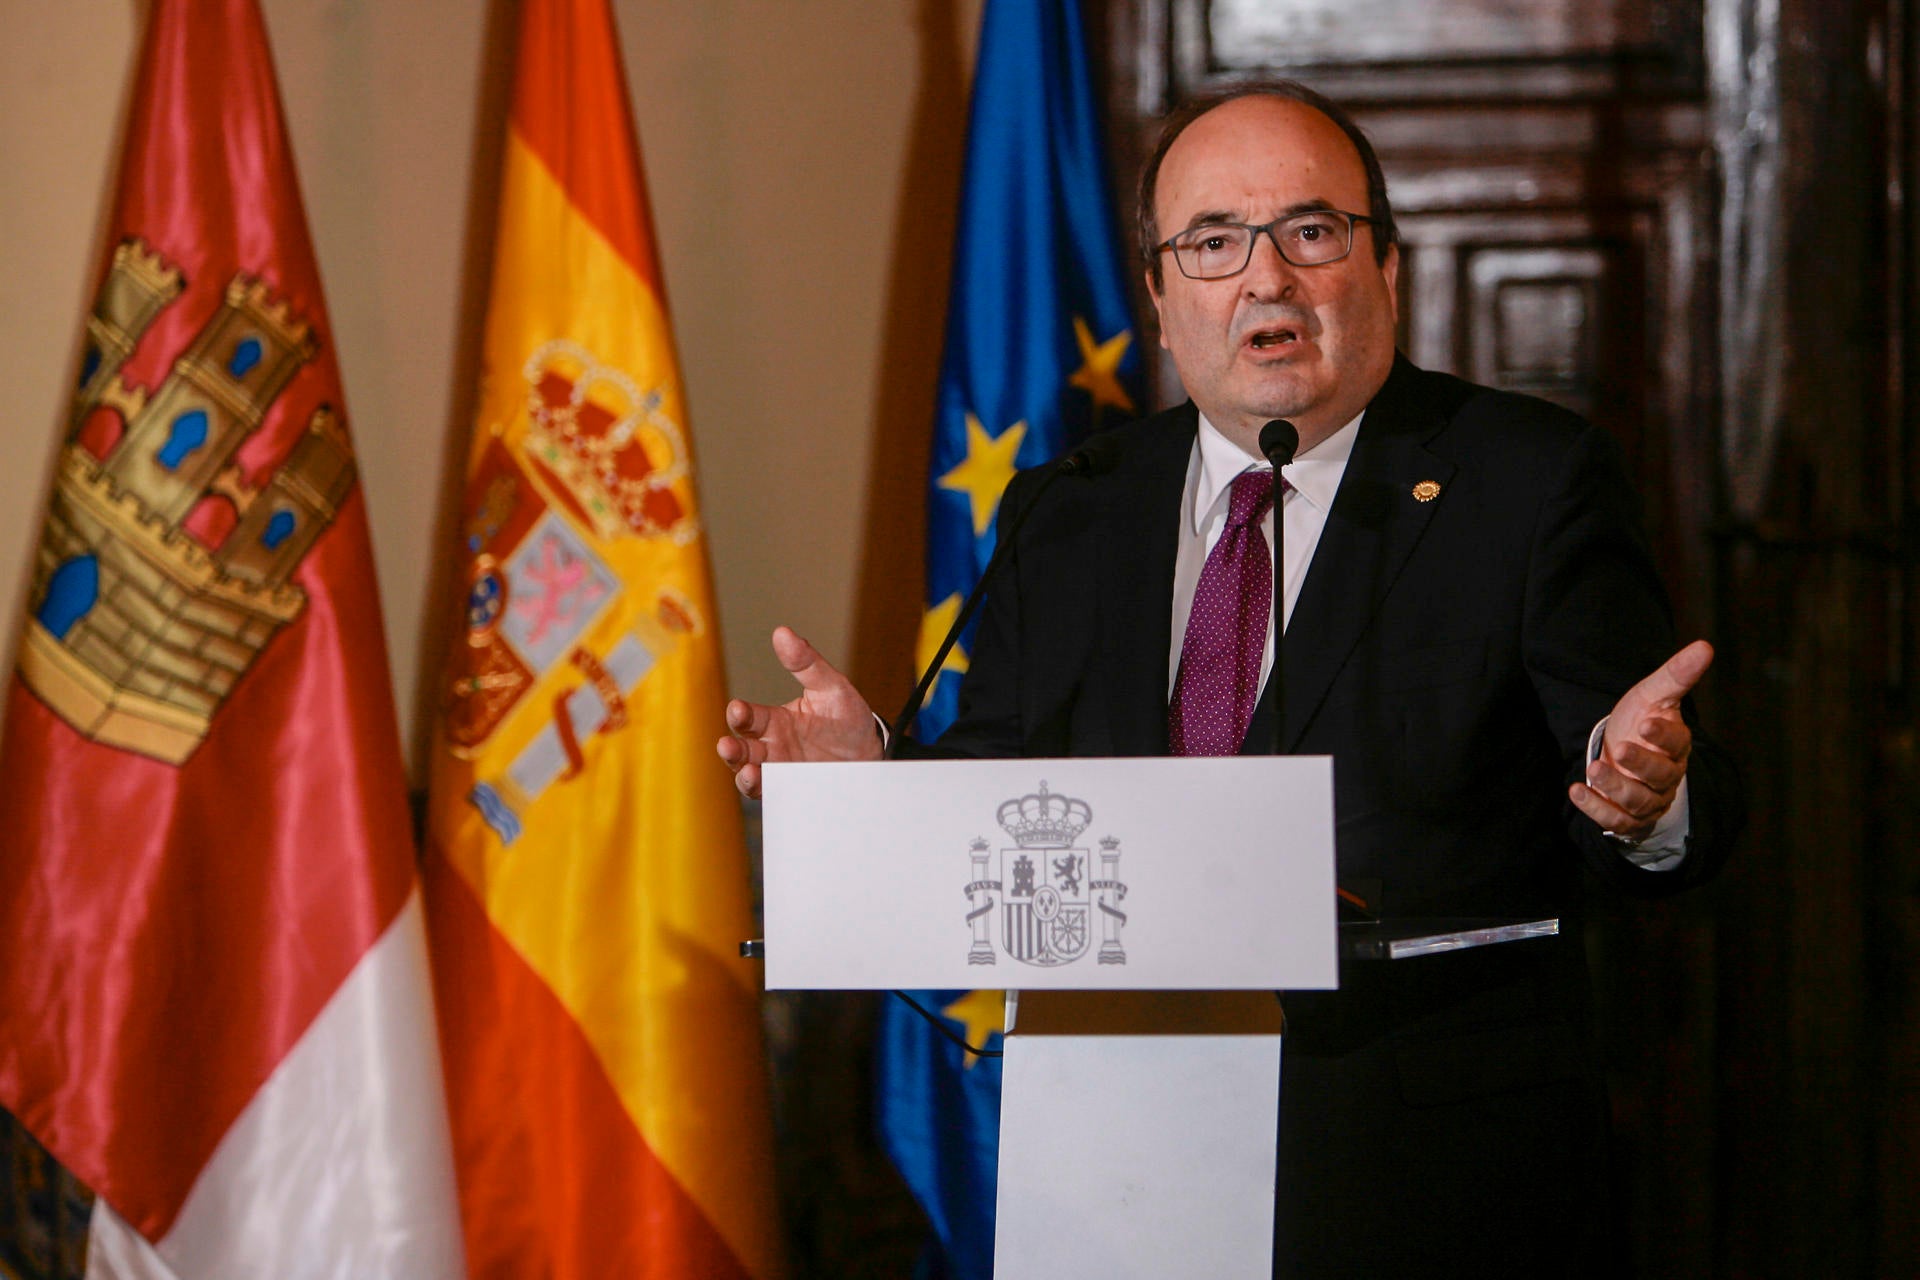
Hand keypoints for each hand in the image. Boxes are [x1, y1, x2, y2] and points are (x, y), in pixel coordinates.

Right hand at [716, 626, 881, 798]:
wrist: (875, 755)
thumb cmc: (849, 719)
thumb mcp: (831, 687)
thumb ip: (807, 664)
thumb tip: (782, 632)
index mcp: (777, 721)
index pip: (750, 717)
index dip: (740, 713)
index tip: (739, 710)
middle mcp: (773, 747)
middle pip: (742, 749)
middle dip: (732, 748)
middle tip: (728, 745)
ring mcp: (782, 771)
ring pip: (751, 774)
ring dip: (743, 773)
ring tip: (746, 772)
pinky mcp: (795, 791)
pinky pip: (774, 794)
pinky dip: (766, 792)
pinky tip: (766, 786)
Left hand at [1570, 639, 1711, 839]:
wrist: (1620, 755)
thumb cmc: (1640, 723)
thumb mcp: (1652, 695)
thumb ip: (1676, 675)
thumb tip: (1705, 645)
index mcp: (1676, 747)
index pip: (1677, 744)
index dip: (1664, 736)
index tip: (1647, 722)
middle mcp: (1666, 777)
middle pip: (1660, 777)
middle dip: (1642, 764)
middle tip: (1623, 748)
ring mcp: (1647, 800)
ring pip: (1638, 801)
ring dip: (1615, 787)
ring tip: (1595, 769)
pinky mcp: (1626, 819)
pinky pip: (1615, 822)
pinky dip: (1595, 808)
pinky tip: (1576, 791)